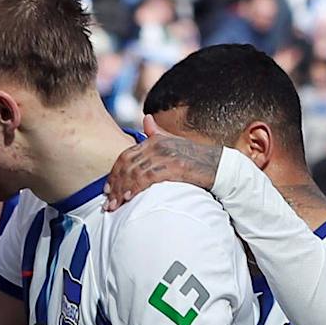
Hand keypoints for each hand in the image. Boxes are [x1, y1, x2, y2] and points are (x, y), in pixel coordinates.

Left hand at [103, 114, 222, 211]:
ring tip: (115, 206)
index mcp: (154, 140)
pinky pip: (148, 178)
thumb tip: (146, 119)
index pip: (126, 156)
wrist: (217, 165)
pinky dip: (136, 188)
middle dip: (115, 186)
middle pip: (127, 166)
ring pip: (134, 173)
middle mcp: (158, 145)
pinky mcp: (173, 167)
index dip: (114, 174)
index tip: (107, 190)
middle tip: (108, 203)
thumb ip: (156, 133)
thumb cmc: (195, 157)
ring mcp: (165, 156)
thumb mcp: (174, 142)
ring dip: (122, 191)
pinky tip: (129, 198)